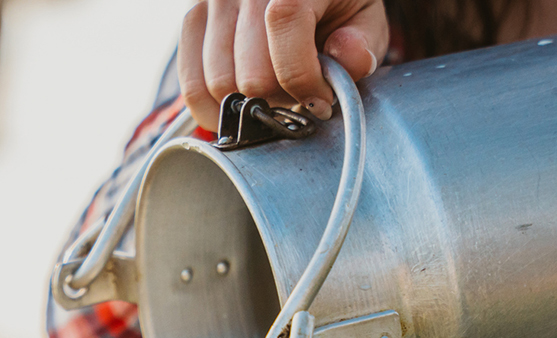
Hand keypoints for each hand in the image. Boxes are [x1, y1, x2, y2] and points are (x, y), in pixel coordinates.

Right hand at [178, 0, 388, 129]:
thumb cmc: (334, 8)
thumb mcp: (364, 19)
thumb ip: (362, 43)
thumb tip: (346, 60)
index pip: (286, 24)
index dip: (304, 77)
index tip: (321, 99)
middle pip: (251, 71)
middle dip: (277, 99)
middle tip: (296, 97)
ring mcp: (213, 0)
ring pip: (219, 84)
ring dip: (248, 105)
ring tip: (271, 93)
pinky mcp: (192, 18)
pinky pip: (191, 83)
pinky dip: (214, 108)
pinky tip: (240, 106)